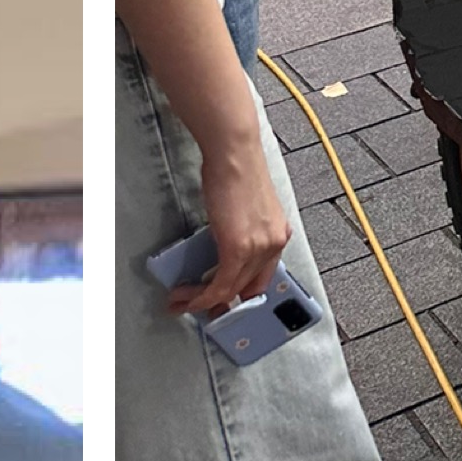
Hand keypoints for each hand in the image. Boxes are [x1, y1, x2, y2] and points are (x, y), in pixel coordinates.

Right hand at [176, 122, 291, 319]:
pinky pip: (220, 285)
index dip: (242, 293)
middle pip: (248, 287)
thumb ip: (243, 229)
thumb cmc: (236, 167)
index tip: (224, 301)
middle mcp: (274, 244)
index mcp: (278, 234)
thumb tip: (223, 244)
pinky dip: (202, 295)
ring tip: (183, 301)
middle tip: (199, 307)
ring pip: (231, 289)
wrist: (234, 153)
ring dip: (203, 300)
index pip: (263, 275)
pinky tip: (187, 296)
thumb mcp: (247, 206)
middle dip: (221, 303)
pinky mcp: (238, 249)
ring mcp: (258, 248)